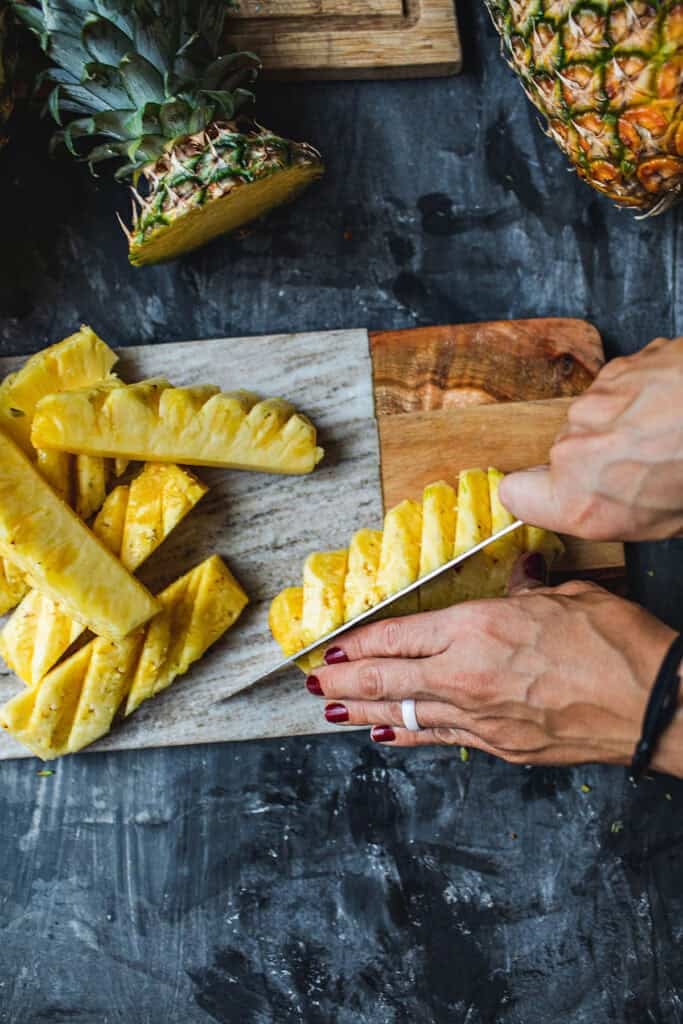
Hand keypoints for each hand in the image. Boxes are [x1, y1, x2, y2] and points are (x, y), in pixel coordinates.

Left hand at [310, 556, 680, 774]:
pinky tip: (383, 737)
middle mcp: (465, 673)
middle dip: (343, 679)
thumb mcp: (565, 597)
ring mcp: (479, 715)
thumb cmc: (615, 646)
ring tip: (331, 709)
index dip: (359, 642)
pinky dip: (405, 736)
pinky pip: (437, 739)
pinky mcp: (498, 745)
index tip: (333, 646)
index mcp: (478, 627)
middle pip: (386, 678)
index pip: (399, 634)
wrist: (653, 706)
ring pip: (402, 713)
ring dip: (362, 711)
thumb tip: (521, 576)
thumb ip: (528, 590)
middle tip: (311, 682)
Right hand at [499, 336, 682, 540]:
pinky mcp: (617, 368)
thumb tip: (605, 498)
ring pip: (593, 419)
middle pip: (564, 454)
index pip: (514, 495)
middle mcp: (574, 450)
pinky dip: (640, 395)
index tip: (558, 493)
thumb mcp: (662, 523)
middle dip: (598, 458)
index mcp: (580, 500)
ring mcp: (593, 404)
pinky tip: (673, 404)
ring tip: (668, 431)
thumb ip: (612, 510)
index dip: (537, 492)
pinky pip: (618, 388)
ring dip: (622, 424)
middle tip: (647, 463)